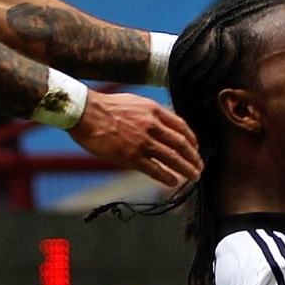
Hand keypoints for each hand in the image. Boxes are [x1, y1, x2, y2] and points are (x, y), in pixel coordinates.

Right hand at [68, 90, 200, 188]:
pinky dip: (166, 176)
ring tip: (194, 177)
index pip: (181, 126)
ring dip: (186, 169)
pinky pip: (155, 169)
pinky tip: (173, 182)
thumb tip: (161, 125)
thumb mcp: (134, 102)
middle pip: (181, 144)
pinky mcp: (131, 156)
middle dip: (193, 157)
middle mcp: (152, 125)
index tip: (195, 148)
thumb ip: (150, 114)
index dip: (192, 140)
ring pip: (172, 158)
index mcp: (154, 110)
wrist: (85, 112)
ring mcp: (143, 141)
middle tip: (199, 166)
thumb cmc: (105, 106)